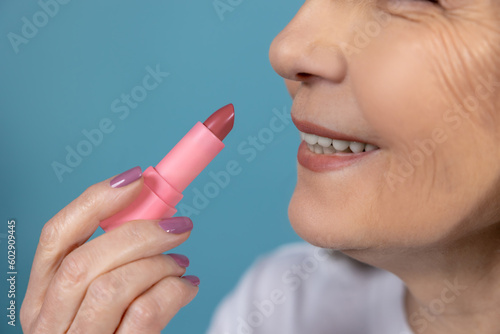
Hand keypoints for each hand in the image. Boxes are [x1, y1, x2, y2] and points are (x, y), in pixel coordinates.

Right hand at [20, 166, 198, 332]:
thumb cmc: (113, 330)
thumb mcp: (98, 294)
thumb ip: (112, 258)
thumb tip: (152, 208)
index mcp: (42, 296)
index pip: (56, 235)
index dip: (96, 200)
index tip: (137, 178)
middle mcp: (48, 322)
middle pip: (84, 261)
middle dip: (139, 233)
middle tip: (179, 224)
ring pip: (113, 287)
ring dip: (158, 264)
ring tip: (182, 261)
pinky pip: (144, 314)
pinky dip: (173, 291)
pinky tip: (187, 286)